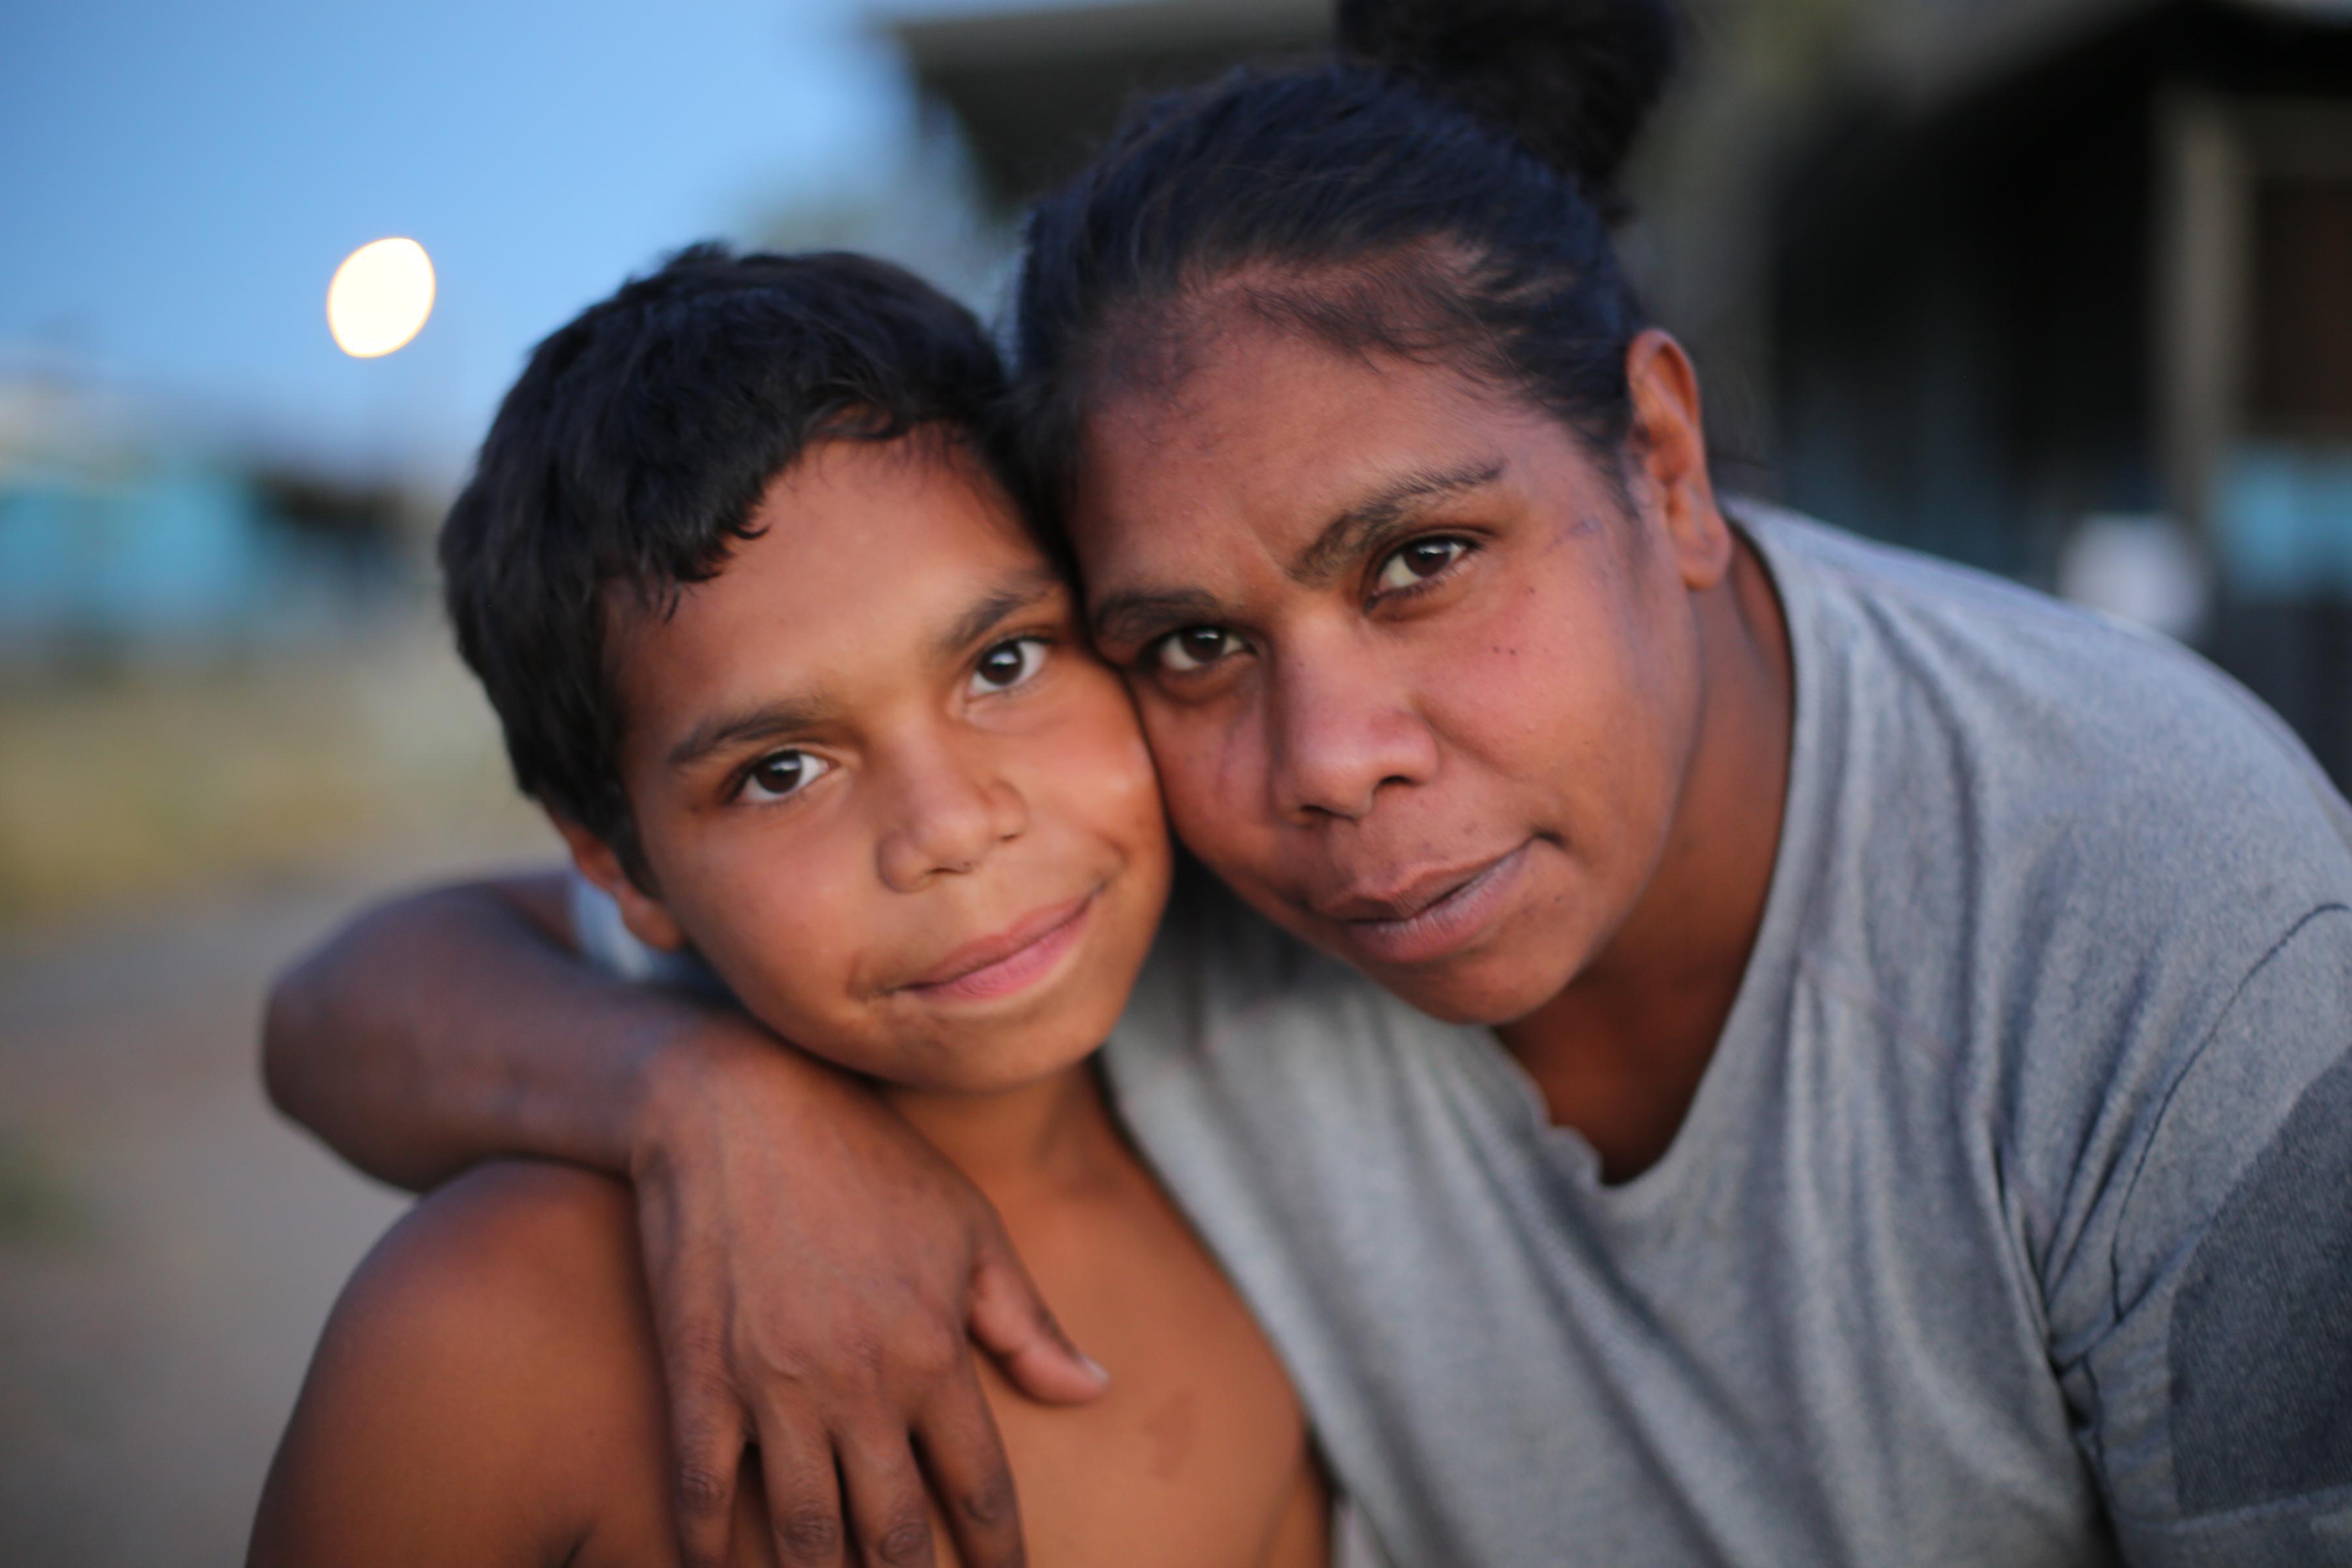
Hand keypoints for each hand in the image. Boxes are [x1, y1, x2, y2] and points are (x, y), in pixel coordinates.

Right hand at [628, 1021, 1108, 1567]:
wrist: (735, 1102)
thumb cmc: (866, 1156)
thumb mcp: (968, 1225)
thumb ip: (1028, 1322)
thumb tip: (1095, 1390)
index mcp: (934, 1351)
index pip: (980, 1490)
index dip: (999, 1556)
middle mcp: (861, 1384)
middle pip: (895, 1536)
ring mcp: (773, 1387)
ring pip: (807, 1533)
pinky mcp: (698, 1378)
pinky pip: (703, 1494)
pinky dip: (710, 1553)